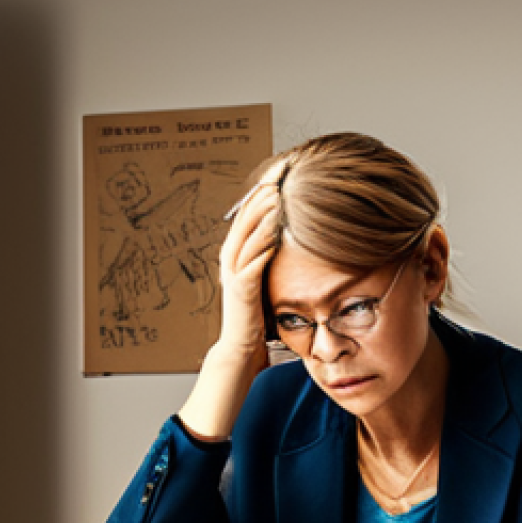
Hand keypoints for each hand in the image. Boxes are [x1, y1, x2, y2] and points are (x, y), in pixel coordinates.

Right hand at [215, 176, 280, 355]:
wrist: (241, 348)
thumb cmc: (256, 316)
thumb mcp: (264, 280)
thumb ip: (270, 259)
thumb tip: (290, 238)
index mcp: (236, 254)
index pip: (248, 216)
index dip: (261, 194)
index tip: (278, 175)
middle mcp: (231, 259)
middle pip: (245, 219)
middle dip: (261, 196)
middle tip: (277, 176)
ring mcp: (234, 274)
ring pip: (247, 237)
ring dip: (262, 215)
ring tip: (277, 196)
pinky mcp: (241, 289)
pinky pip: (252, 262)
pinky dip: (263, 246)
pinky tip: (276, 232)